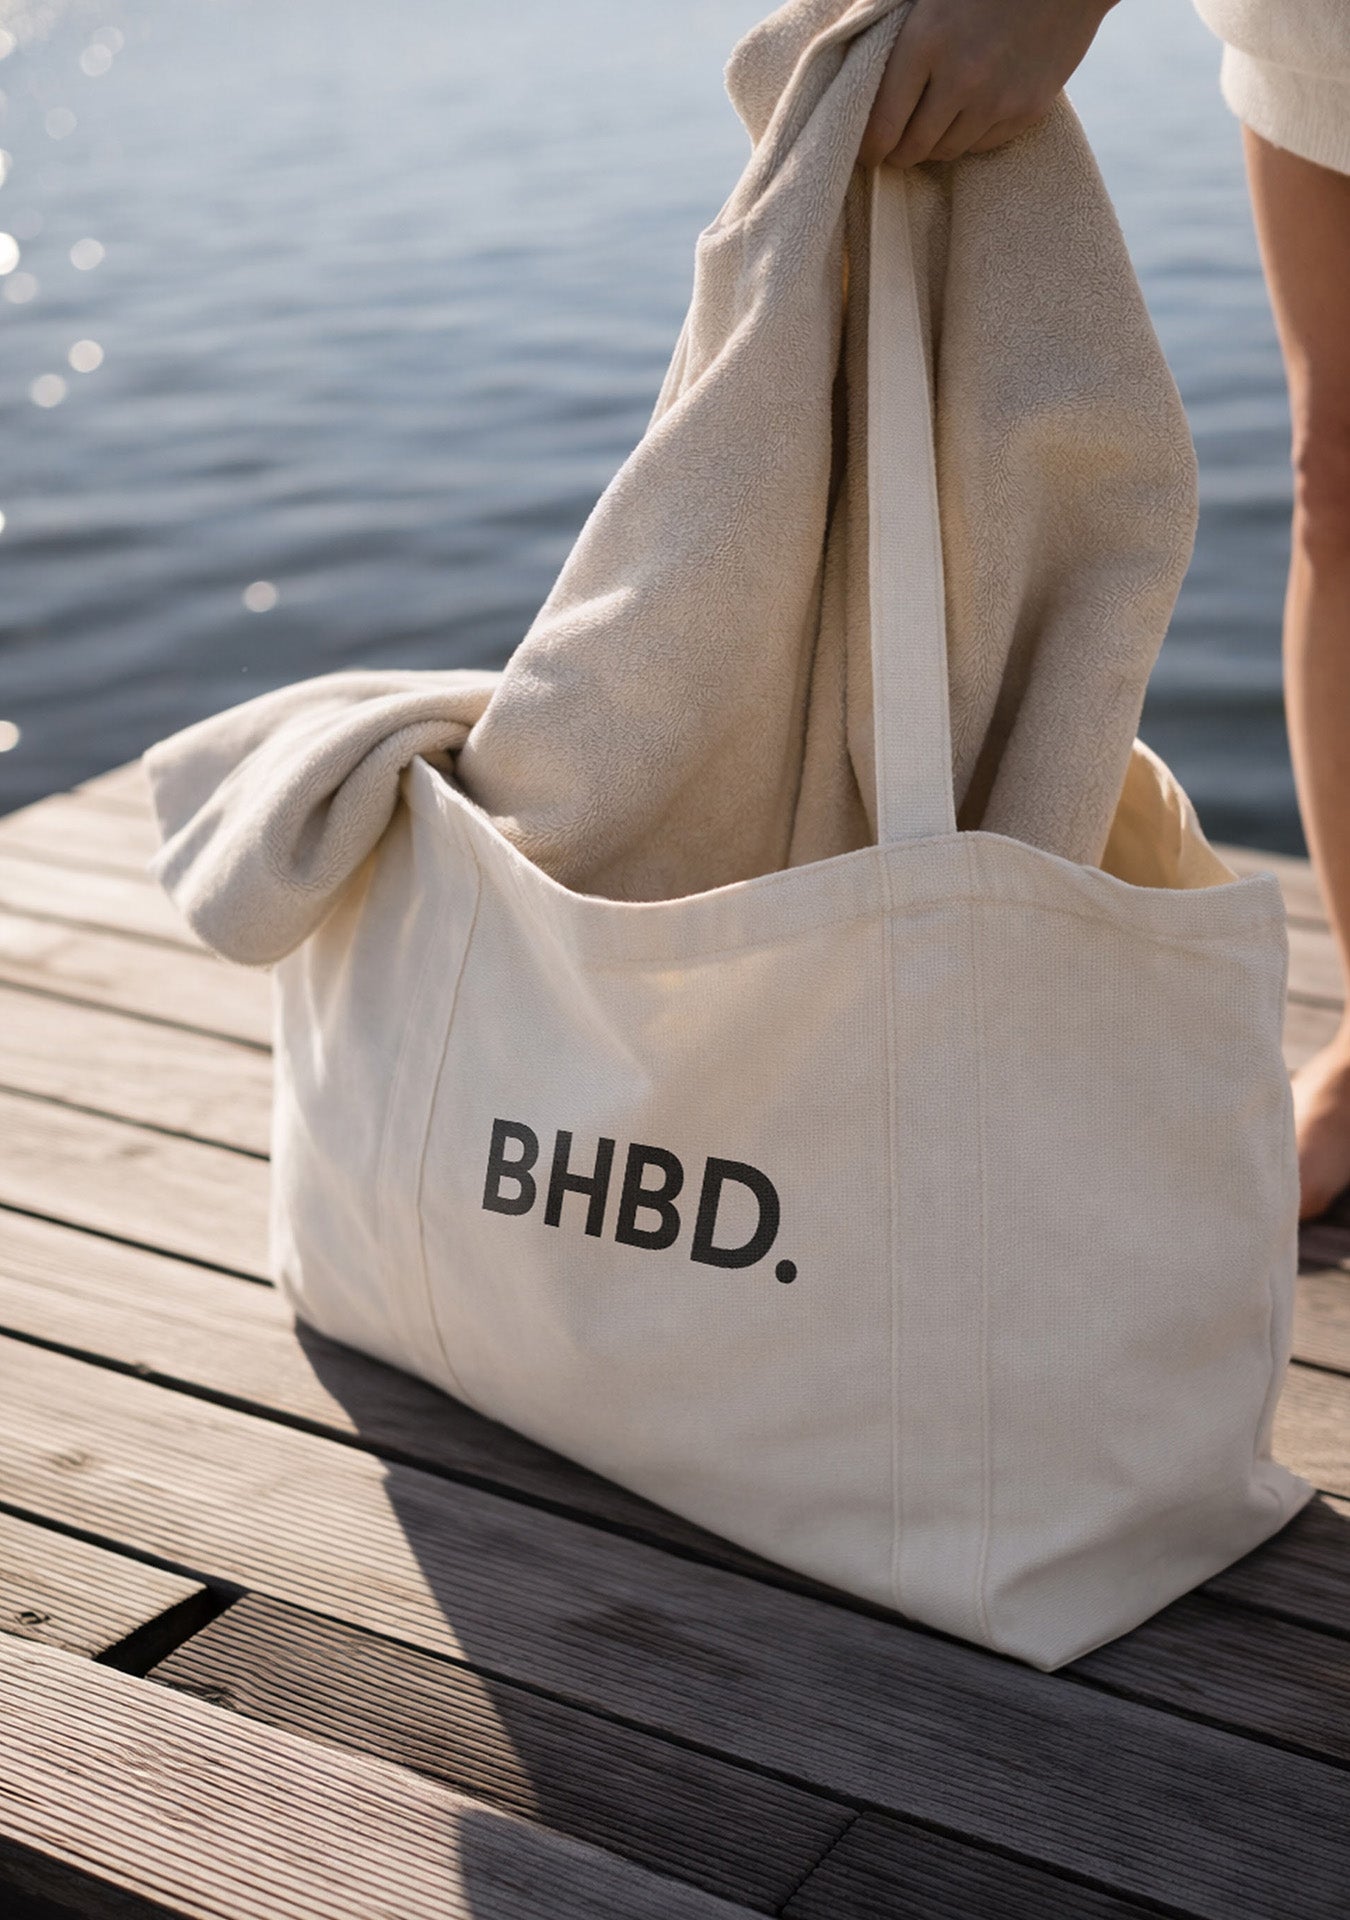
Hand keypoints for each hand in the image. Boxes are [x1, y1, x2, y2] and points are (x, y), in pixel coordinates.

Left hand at [859, 0, 1116, 168]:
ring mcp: (996, 99)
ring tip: (931, 130)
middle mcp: (960, 78)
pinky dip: (970, 137)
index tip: (867, 151)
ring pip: (947, 151)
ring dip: (934, 146)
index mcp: (926, 41)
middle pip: (913, 147)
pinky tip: (969, 116)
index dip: (869, 147)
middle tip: (894, 149)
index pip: (882, 125)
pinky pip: (983, 145)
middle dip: (898, 153)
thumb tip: (858, 69)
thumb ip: (897, 35)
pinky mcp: (1027, 110)